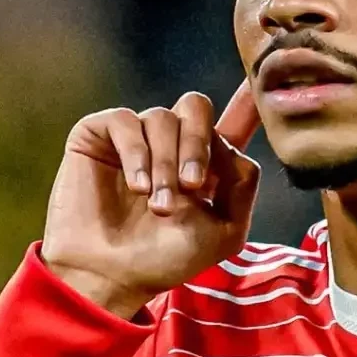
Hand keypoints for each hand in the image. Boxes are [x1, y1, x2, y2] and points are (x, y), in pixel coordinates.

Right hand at [41, 82, 261, 318]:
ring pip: (163, 118)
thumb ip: (242, 184)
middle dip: (199, 144)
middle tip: (193, 186)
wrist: (111, 275)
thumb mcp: (225, 231)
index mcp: (204, 163)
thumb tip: (231, 144)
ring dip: (166, 164)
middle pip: (196, 107)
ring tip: (159, 206)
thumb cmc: (165, 259)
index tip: (257, 80)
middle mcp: (171, 143)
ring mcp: (135, 137)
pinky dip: (138, 154)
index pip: (230, 121)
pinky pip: (126, 121)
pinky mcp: (99, 136)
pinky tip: (137, 187)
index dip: (245, 99)